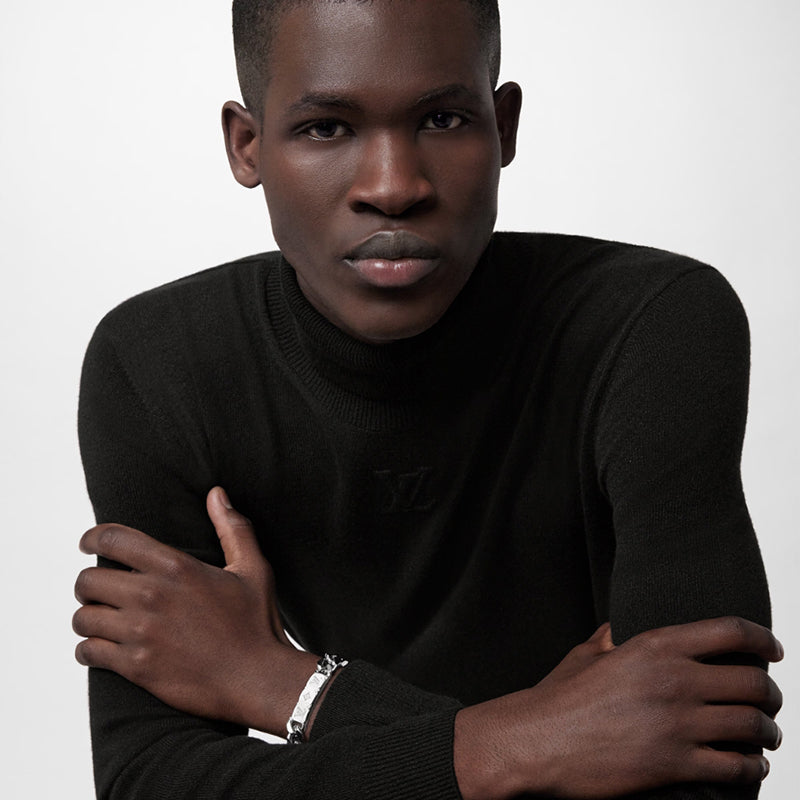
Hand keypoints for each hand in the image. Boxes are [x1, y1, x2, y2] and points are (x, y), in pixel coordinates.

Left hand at [73, 487, 319, 734]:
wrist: (258, 678)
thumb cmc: (257, 622)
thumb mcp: (253, 568)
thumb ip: (233, 528)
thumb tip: (217, 493)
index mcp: (176, 567)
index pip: (113, 540)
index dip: (92, 538)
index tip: (87, 544)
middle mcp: (152, 596)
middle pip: (87, 580)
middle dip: (90, 583)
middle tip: (101, 590)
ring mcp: (141, 633)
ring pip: (83, 617)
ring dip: (88, 616)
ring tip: (101, 619)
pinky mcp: (136, 666)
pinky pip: (87, 651)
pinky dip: (88, 649)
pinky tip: (101, 648)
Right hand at [455, 618, 782, 799]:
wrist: (537, 742)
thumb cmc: (559, 698)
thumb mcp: (588, 655)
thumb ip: (614, 639)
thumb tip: (623, 628)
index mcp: (654, 646)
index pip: (730, 632)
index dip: (762, 639)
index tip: (772, 650)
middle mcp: (674, 680)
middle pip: (753, 682)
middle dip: (771, 694)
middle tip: (769, 702)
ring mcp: (677, 725)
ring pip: (753, 727)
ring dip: (767, 733)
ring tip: (764, 737)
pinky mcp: (675, 766)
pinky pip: (736, 767)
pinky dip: (751, 767)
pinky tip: (748, 765)